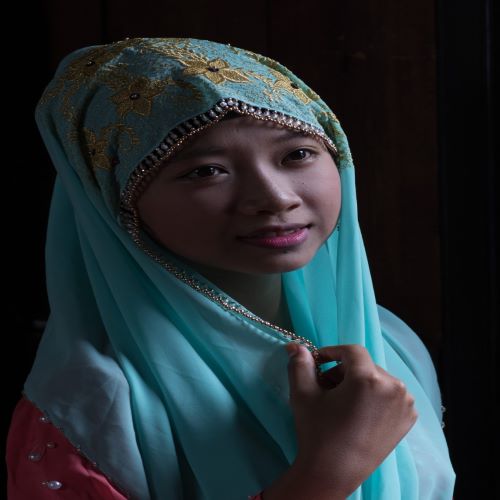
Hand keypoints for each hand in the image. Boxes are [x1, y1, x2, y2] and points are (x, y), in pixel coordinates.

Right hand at [286, 343, 417, 495]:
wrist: (334, 474)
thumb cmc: (317, 431)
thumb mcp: (303, 394)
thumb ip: (301, 364)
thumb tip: (296, 346)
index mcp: (369, 378)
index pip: (352, 351)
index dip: (333, 352)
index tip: (318, 362)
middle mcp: (394, 387)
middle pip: (364, 366)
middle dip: (343, 372)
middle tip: (325, 388)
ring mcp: (405, 404)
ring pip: (376, 379)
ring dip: (358, 384)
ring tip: (340, 403)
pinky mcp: (408, 418)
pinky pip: (388, 394)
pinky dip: (373, 397)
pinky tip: (358, 413)